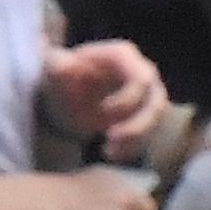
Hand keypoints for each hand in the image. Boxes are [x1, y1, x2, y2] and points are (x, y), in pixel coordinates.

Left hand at [39, 39, 169, 159]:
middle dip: (137, 126)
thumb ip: (59, 65)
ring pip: (155, 122)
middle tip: (110, 139)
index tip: (103, 112)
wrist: (64, 93)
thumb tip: (67, 67)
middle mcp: (143, 73)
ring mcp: (148, 95)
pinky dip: (131, 148)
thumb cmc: (61, 75)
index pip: (142, 80)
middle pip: (156, 103)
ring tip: (108, 151)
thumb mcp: (54, 68)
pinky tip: (110, 153)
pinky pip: (149, 135)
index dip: (127, 100)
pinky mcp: (146, 115)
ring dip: (135, 140)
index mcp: (124, 56)